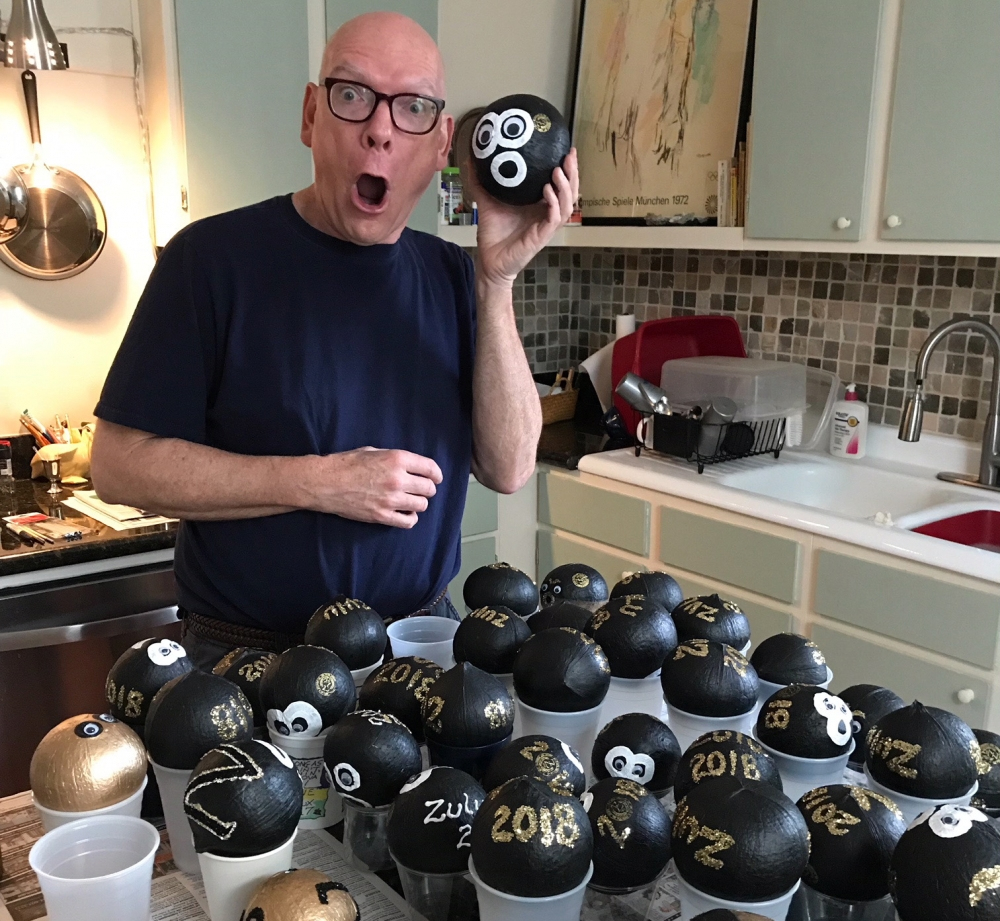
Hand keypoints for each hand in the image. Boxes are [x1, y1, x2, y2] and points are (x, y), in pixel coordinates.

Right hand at [303, 447, 441, 528]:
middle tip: (421, 489)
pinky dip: (411, 518)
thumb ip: (395, 459)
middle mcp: (398, 479)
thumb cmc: (346, 464)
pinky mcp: (382, 516)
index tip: (436, 478)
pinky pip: (409, 521)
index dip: (436, 474)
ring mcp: (391, 499)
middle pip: (428, 488)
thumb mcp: (373, 452)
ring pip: (422, 505)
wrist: (325, 482)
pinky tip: (405, 512)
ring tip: (410, 500)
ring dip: (419, 502)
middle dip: (427, 488)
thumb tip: (411, 467)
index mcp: (397, 459)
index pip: (430, 468)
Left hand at [470, 148, 578, 289]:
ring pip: (567, 205)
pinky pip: (554, 218)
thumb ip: (480, 181)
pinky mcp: (542, 236)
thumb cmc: (493, 233)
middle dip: (573, 173)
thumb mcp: (487, 200)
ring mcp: (546, 225)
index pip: (561, 184)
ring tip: (558, 171)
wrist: (489, 259)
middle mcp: (546, 213)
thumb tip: (471, 158)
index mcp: (539, 204)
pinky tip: (547, 190)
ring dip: (565, 187)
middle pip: (570, 192)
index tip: (567, 150)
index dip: (567, 168)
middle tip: (570, 155)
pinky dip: (553, 203)